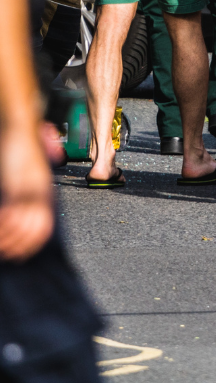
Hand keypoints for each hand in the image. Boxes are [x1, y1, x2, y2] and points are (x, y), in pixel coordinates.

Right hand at [0, 125, 54, 261]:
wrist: (22, 129)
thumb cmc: (24, 151)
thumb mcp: (31, 174)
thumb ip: (32, 190)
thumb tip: (29, 208)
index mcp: (45, 191)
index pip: (44, 225)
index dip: (32, 243)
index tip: (20, 253)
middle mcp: (40, 191)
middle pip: (34, 229)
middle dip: (20, 245)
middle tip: (7, 253)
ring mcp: (28, 187)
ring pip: (22, 224)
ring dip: (8, 238)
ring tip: (0, 244)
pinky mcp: (16, 182)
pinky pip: (12, 210)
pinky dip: (3, 223)